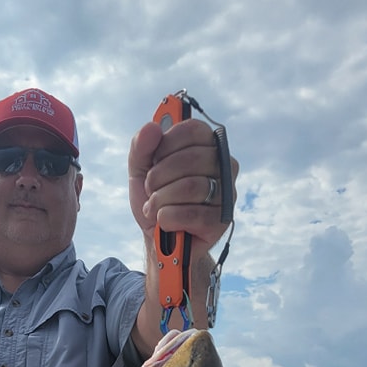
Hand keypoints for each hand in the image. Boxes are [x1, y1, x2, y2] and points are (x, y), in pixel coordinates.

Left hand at [128, 118, 237, 250]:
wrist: (158, 239)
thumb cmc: (155, 199)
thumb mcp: (140, 170)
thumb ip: (141, 146)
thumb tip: (152, 127)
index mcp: (207, 145)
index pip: (192, 131)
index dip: (165, 146)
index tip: (154, 162)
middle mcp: (224, 165)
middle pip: (191, 159)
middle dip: (158, 177)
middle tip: (151, 190)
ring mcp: (226, 193)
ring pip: (191, 187)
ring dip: (161, 200)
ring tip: (154, 208)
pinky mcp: (222, 220)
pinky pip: (191, 214)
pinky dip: (167, 218)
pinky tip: (163, 222)